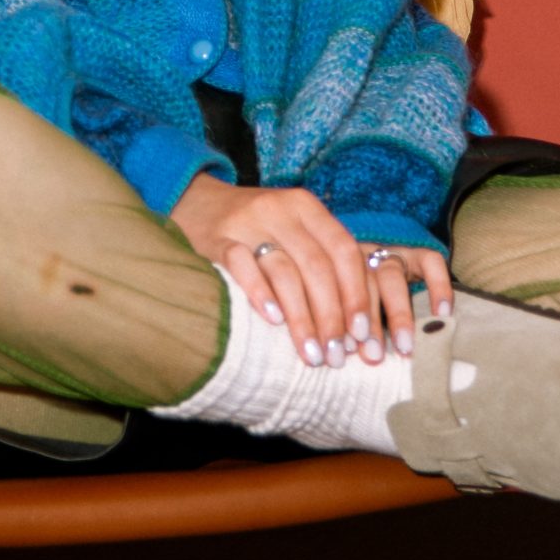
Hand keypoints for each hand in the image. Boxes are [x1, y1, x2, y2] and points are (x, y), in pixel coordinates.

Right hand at [167, 173, 452, 367]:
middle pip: (317, 266)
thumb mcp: (294, 230)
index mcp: (306, 207)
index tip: (362, 335)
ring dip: (301, 317)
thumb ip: (324, 261)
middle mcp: (280, 210)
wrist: (196, 203)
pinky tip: (273, 321)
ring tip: (311, 353)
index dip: (356, 294)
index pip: (343, 251)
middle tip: (337, 356)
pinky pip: (241, 265)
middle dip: (332, 316)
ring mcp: (246, 223)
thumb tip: (360, 326)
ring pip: (284, 271)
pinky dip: (260, 293)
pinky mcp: (216, 239)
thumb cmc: (257, 229)